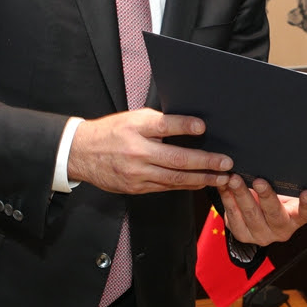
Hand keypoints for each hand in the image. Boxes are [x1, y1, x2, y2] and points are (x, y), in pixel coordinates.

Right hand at [67, 109, 232, 194]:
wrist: (81, 153)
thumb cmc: (110, 132)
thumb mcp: (133, 119)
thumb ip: (159, 122)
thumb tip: (189, 125)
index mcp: (136, 129)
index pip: (164, 126)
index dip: (184, 126)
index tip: (203, 127)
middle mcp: (137, 152)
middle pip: (177, 159)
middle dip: (206, 162)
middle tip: (225, 163)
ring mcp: (137, 173)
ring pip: (175, 179)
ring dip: (202, 179)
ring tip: (221, 177)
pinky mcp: (137, 188)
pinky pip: (166, 187)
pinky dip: (185, 185)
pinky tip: (200, 183)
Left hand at [219, 176, 306, 244]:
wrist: (258, 213)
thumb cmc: (275, 197)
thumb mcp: (283, 191)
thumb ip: (283, 182)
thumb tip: (276, 161)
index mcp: (296, 218)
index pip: (306, 213)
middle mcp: (281, 230)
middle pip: (275, 214)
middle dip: (266, 196)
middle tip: (259, 181)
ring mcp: (261, 234)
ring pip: (251, 215)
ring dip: (241, 195)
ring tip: (235, 180)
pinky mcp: (243, 234)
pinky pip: (233, 217)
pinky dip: (227, 199)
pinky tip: (224, 186)